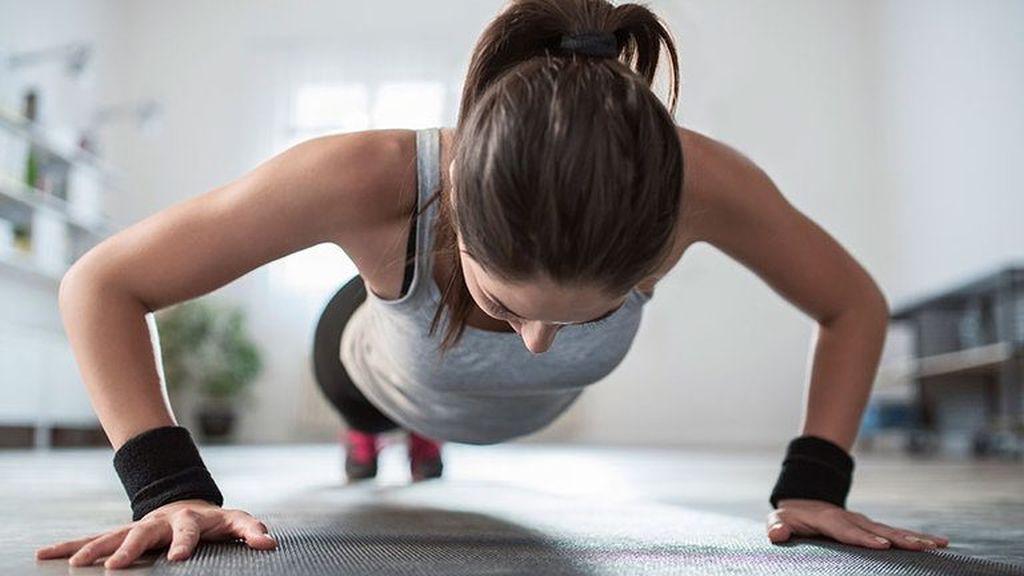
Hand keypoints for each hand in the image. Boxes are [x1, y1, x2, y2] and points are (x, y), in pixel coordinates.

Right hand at [35, 499, 276, 568]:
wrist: (187, 504)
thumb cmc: (215, 521)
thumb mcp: (237, 522)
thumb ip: (251, 531)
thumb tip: (269, 543)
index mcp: (189, 519)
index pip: (189, 530)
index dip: (185, 543)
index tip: (178, 559)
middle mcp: (160, 522)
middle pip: (143, 533)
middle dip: (130, 549)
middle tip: (116, 566)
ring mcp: (138, 527)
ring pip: (113, 536)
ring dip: (95, 550)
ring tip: (77, 565)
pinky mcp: (121, 534)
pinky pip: (93, 540)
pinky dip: (71, 547)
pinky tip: (46, 555)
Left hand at [767, 498, 949, 550]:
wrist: (804, 502)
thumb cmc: (791, 516)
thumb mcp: (779, 519)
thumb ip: (777, 526)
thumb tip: (776, 534)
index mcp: (830, 520)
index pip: (848, 531)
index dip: (864, 538)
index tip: (882, 545)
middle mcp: (852, 519)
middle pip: (878, 530)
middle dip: (899, 539)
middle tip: (921, 546)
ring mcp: (865, 522)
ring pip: (893, 530)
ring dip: (915, 538)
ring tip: (938, 544)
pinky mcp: (873, 527)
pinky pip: (897, 533)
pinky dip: (918, 537)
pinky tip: (940, 543)